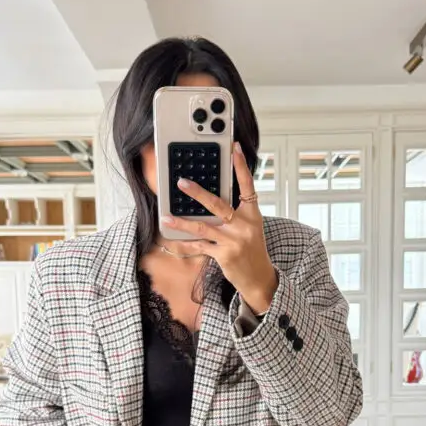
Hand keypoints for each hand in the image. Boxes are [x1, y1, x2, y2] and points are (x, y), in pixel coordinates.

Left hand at [160, 143, 278, 313]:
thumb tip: (211, 199)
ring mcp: (233, 241)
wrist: (259, 277)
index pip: (247, 185)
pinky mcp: (223, 255)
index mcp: (252, 214)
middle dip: (197, 192)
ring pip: (202, 227)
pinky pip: (200, 246)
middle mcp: (244, 225)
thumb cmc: (252, 250)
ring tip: (166, 217)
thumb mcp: (251, 228)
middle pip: (217, 204)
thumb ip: (235, 214)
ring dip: (182, 222)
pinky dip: (185, 244)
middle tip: (181, 182)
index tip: (234, 149)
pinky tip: (172, 240)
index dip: (241, 166)